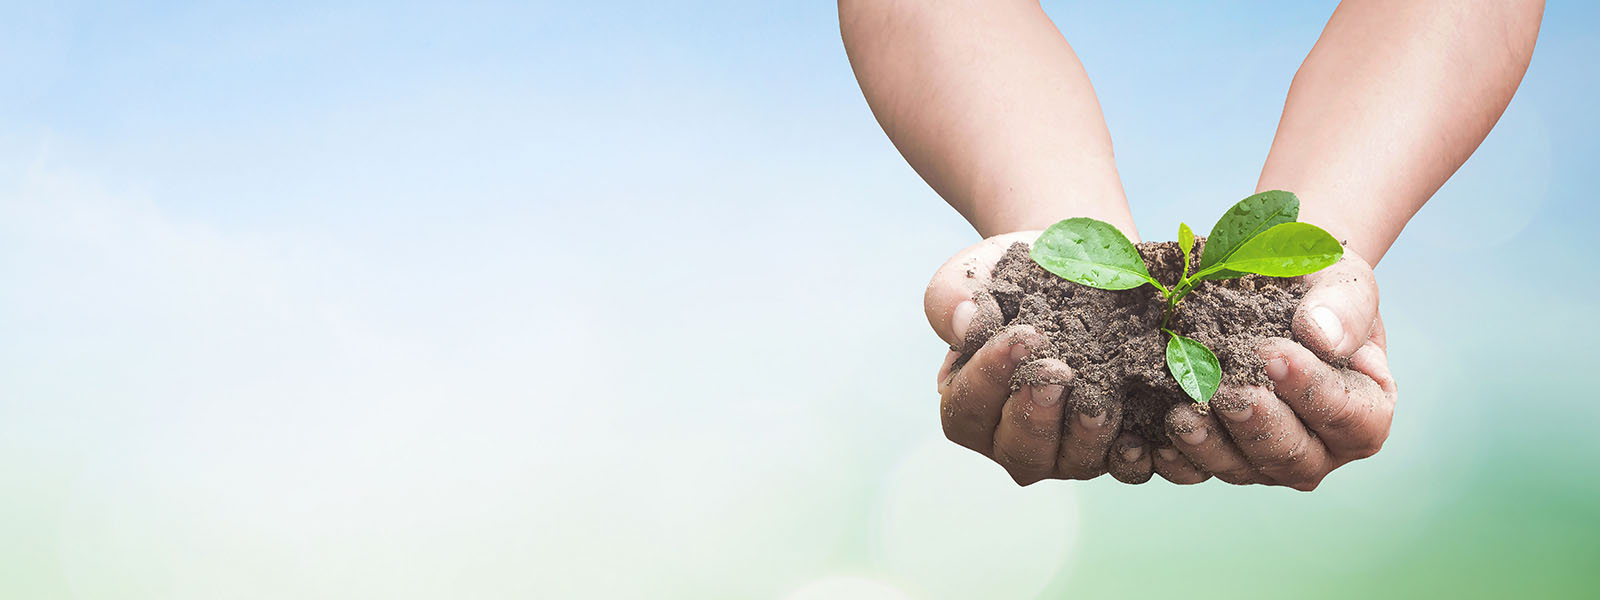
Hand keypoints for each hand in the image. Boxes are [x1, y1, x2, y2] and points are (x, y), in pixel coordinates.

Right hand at [925, 232, 1131, 485]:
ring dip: (1085, 437)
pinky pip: (1127, 466)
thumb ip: (952, 298)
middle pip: (1018, 450)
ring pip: (1071, 463)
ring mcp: (1066, 449)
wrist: (1072, 264)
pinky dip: (1135, 457)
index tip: (1023, 335)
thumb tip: (964, 323)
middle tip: (1058, 373)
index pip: (968, 408)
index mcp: (971, 404)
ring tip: (1098, 401)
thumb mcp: (970, 274)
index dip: (991, 378)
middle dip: (1036, 415)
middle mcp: (1015, 437)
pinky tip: (1145, 437)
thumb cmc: (1009, 274)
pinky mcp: (1113, 446)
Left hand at [1159, 249, 1398, 489]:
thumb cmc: (1315, 286)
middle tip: (1228, 392)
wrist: (1265, 286)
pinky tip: (1153, 442)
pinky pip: (1199, 472)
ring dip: (1213, 448)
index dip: (1314, 392)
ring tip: (1182, 417)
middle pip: (1297, 458)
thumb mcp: (1341, 278)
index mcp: (1365, 407)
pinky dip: (1177, 460)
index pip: (1352, 418)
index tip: (1273, 355)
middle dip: (1260, 426)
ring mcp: (1268, 458)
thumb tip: (1323, 337)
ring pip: (1245, 471)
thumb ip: (1344, 305)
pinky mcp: (1223, 457)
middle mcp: (1321, 445)